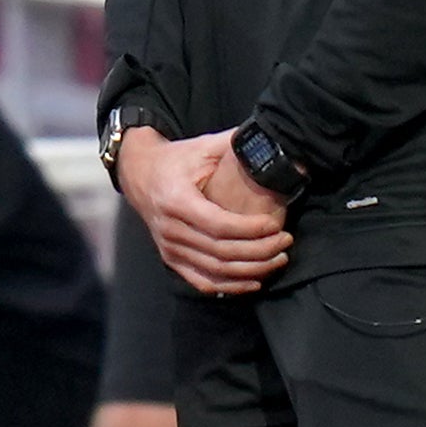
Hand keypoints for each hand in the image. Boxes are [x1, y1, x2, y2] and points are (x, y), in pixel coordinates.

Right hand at [120, 127, 291, 295]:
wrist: (139, 173)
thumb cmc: (176, 159)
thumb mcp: (202, 146)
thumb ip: (234, 144)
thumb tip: (268, 140)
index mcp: (177, 200)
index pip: (219, 225)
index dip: (250, 230)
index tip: (276, 226)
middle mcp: (170, 228)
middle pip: (221, 251)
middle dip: (259, 251)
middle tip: (286, 242)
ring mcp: (169, 248)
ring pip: (215, 270)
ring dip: (251, 270)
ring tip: (279, 259)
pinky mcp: (171, 259)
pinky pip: (202, 281)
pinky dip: (230, 286)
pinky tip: (254, 281)